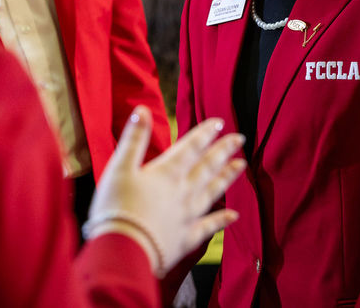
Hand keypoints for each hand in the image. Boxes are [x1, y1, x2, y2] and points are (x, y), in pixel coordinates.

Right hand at [83, 106, 245, 275]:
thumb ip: (134, 138)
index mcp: (166, 172)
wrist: (124, 250)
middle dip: (224, 150)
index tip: (220, 122)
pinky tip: (233, 215)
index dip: (206, 133)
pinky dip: (222, 220)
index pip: (191, 147)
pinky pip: (209, 226)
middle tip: (240, 138)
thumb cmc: (117, 208)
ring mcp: (188, 215)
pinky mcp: (187, 238)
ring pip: (213, 191)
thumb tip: (142, 110)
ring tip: (241, 165)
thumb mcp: (119, 167)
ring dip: (228, 177)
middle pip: (207, 166)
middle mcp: (183, 191)